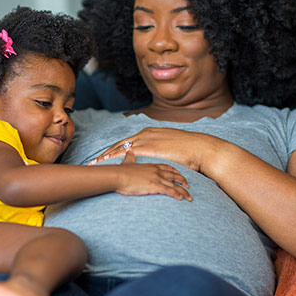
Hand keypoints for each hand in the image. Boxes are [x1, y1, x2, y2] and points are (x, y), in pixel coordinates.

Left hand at [89, 127, 220, 174]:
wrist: (199, 148)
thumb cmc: (189, 150)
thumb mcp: (171, 146)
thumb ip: (161, 149)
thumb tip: (158, 156)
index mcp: (150, 132)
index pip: (128, 141)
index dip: (116, 149)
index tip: (105, 156)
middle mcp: (145, 133)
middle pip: (120, 143)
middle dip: (107, 152)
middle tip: (95, 161)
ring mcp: (147, 139)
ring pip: (120, 147)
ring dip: (107, 156)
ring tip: (96, 163)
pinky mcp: (150, 147)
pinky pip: (127, 153)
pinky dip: (115, 157)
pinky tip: (107, 163)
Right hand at [114, 148, 191, 200]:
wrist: (117, 176)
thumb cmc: (120, 171)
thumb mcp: (127, 162)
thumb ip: (130, 157)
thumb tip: (129, 152)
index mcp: (152, 165)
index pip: (168, 167)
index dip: (175, 172)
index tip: (181, 175)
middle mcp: (156, 171)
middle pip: (174, 175)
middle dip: (183, 181)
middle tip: (189, 186)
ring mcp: (156, 178)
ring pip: (174, 185)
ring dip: (183, 191)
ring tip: (189, 197)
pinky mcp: (154, 186)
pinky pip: (168, 191)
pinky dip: (176, 194)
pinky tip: (181, 198)